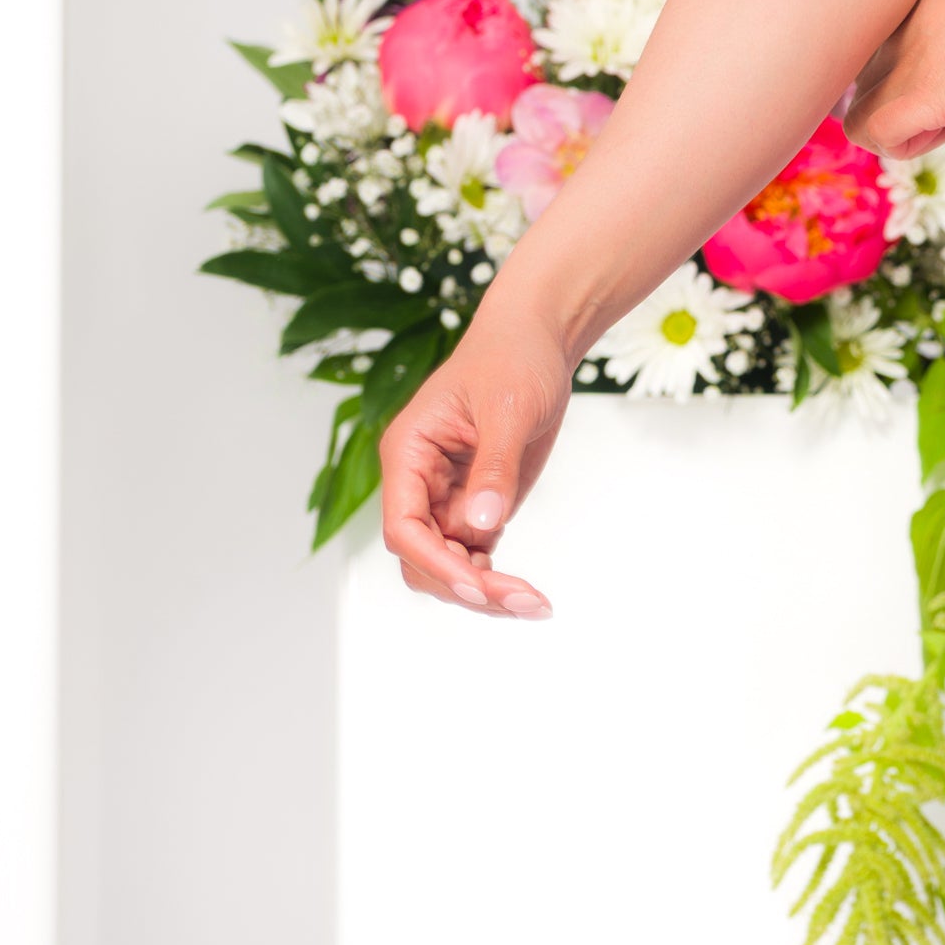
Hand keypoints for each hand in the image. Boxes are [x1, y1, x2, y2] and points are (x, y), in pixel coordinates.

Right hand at [378, 309, 574, 618]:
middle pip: (423, 558)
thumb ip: (493, 469)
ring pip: (449, 566)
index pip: (403, 526)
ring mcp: (448, 497)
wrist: (540, 339)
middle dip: (465, 586)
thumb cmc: (515, 358)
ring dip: (485, 592)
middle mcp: (419, 482)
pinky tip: (529, 595)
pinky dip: (497, 580)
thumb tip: (482, 528)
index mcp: (409, 453)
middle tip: (522, 602)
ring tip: (535, 605)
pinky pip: (475, 556)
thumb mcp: (508, 408)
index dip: (434, 562)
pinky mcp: (478, 505)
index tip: (477, 583)